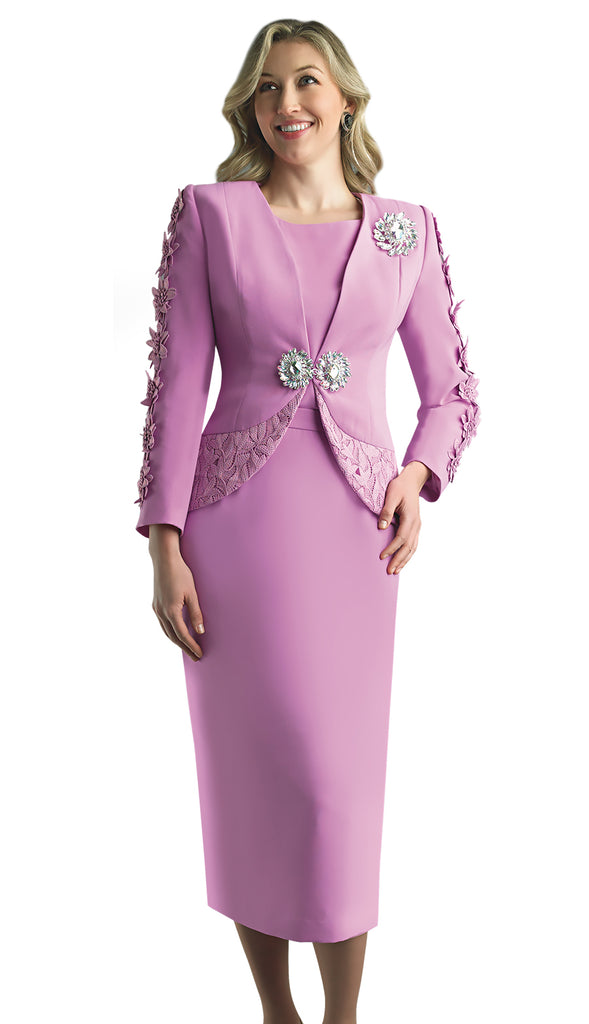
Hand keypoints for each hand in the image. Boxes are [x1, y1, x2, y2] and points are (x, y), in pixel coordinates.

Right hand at [149, 524, 204, 661]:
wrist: (164, 559)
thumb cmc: (180, 573)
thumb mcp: (192, 593)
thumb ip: (195, 613)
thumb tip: (200, 631)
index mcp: (171, 610)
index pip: (183, 635)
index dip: (191, 646)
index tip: (199, 654)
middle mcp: (161, 612)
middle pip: (173, 637)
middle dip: (184, 648)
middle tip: (195, 656)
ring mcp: (156, 608)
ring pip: (166, 631)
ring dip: (176, 641)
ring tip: (187, 648)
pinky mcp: (155, 604)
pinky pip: (162, 624)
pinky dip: (170, 632)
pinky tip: (177, 633)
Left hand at [377, 461, 430, 574]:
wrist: (411, 481)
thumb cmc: (399, 486)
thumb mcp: (391, 495)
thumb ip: (386, 511)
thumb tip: (381, 527)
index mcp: (411, 517)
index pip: (401, 538)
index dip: (392, 548)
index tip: (381, 556)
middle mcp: (417, 524)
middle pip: (408, 547)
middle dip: (399, 560)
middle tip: (389, 572)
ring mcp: (418, 526)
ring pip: (413, 548)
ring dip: (405, 560)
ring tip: (395, 571)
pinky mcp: (416, 526)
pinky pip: (413, 544)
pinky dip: (408, 554)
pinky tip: (402, 561)